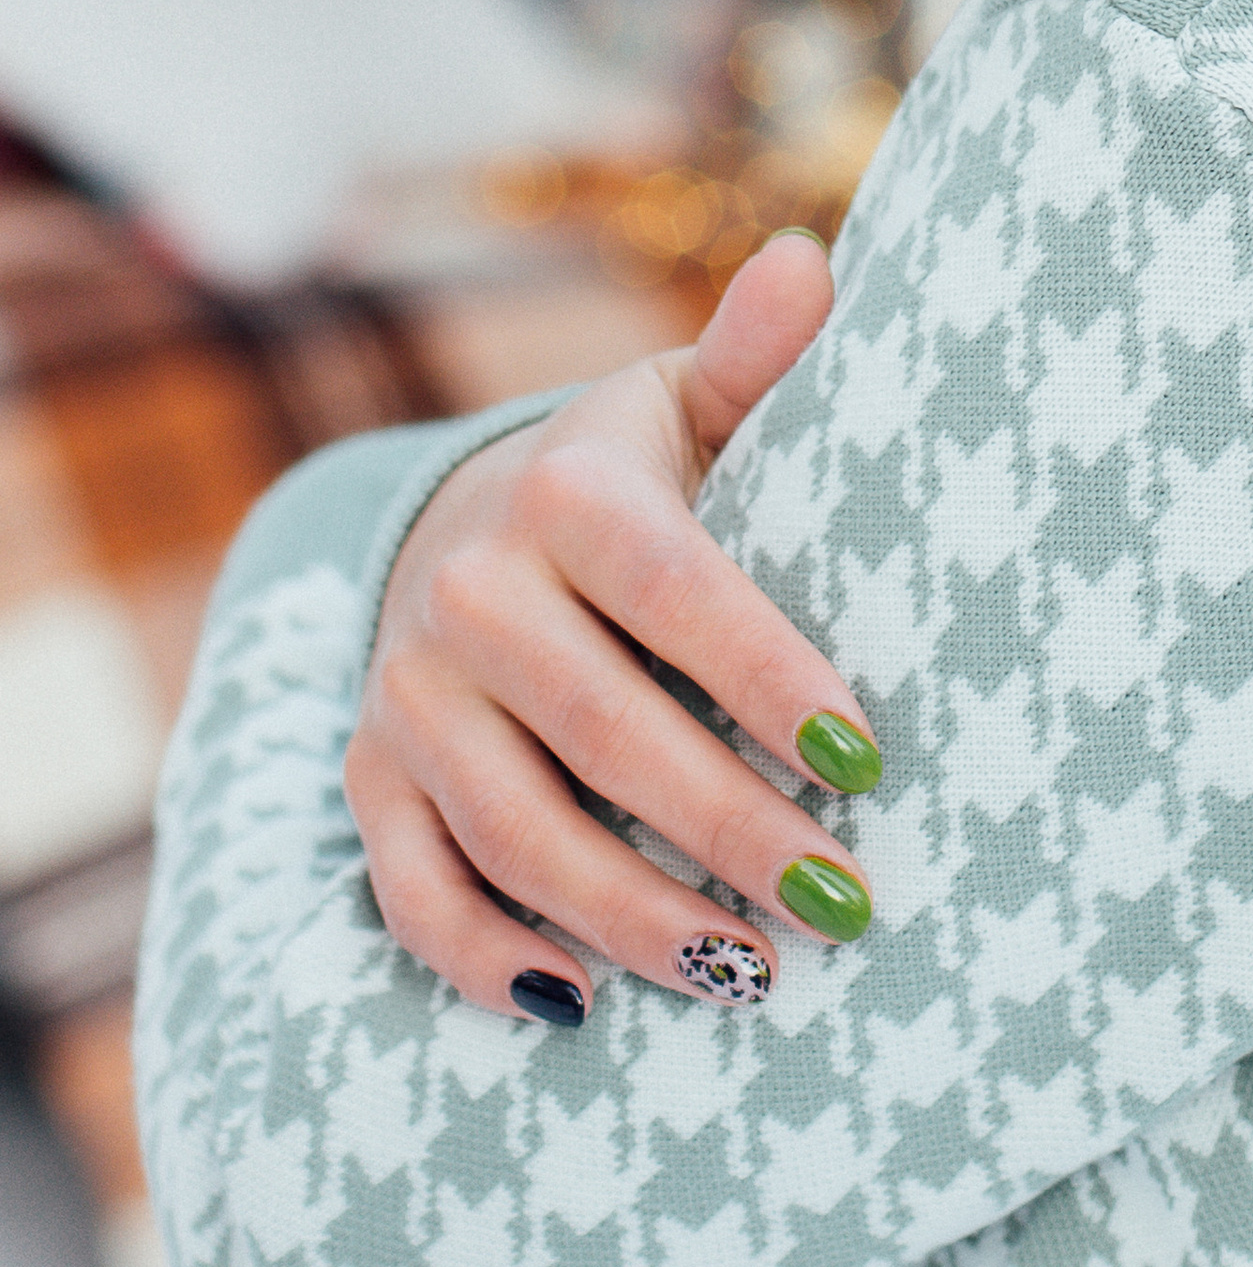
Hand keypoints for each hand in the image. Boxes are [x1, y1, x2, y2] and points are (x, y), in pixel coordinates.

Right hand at [345, 232, 880, 1024]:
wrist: (475, 526)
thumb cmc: (638, 477)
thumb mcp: (692, 405)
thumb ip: (758, 353)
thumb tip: (815, 265)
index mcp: (566, 491)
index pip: (675, 591)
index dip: (768, 678)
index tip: (866, 762)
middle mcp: (471, 592)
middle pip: (604, 732)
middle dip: (729, 828)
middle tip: (839, 901)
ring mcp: (409, 694)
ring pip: (517, 829)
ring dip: (634, 913)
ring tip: (751, 973)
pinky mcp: (372, 779)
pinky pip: (416, 891)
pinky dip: (489, 958)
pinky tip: (584, 1002)